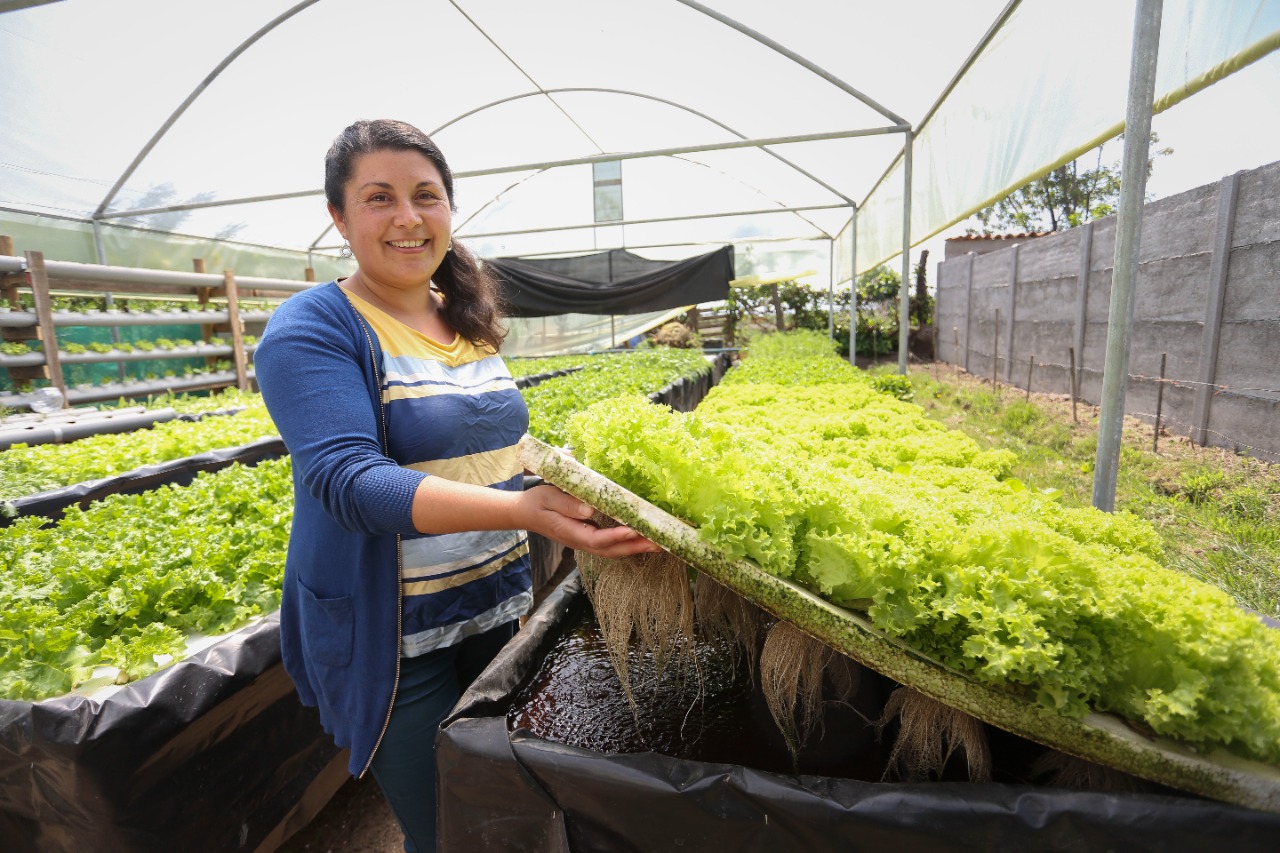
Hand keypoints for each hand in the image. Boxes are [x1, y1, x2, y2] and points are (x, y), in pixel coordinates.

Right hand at [518, 485, 660, 557]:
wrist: (524, 513)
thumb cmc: (536, 502)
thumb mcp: (547, 497)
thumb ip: (567, 504)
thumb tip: (590, 509)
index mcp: (570, 532)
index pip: (597, 539)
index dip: (616, 536)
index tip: (634, 529)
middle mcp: (580, 541)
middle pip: (611, 550)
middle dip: (635, 547)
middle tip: (659, 542)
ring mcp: (585, 541)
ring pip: (613, 550)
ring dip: (636, 548)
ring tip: (659, 544)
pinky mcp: (588, 537)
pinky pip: (611, 545)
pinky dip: (628, 544)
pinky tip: (643, 539)